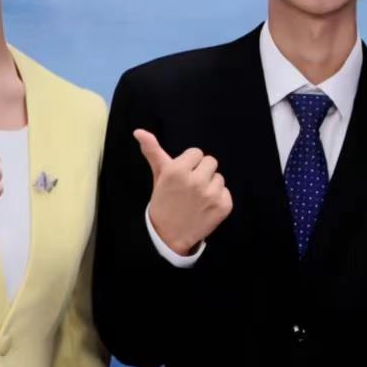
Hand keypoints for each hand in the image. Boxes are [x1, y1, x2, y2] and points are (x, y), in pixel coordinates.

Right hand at [135, 129, 231, 254]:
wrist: (169, 235)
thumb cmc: (163, 202)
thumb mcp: (158, 176)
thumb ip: (153, 151)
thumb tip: (139, 131)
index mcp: (177, 170)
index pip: (196, 153)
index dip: (189, 163)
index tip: (182, 176)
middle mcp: (195, 181)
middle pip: (211, 161)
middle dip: (201, 172)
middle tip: (190, 187)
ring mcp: (211, 194)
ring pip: (219, 177)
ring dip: (210, 185)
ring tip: (196, 198)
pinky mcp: (223, 206)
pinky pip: (226, 192)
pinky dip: (218, 199)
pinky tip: (205, 207)